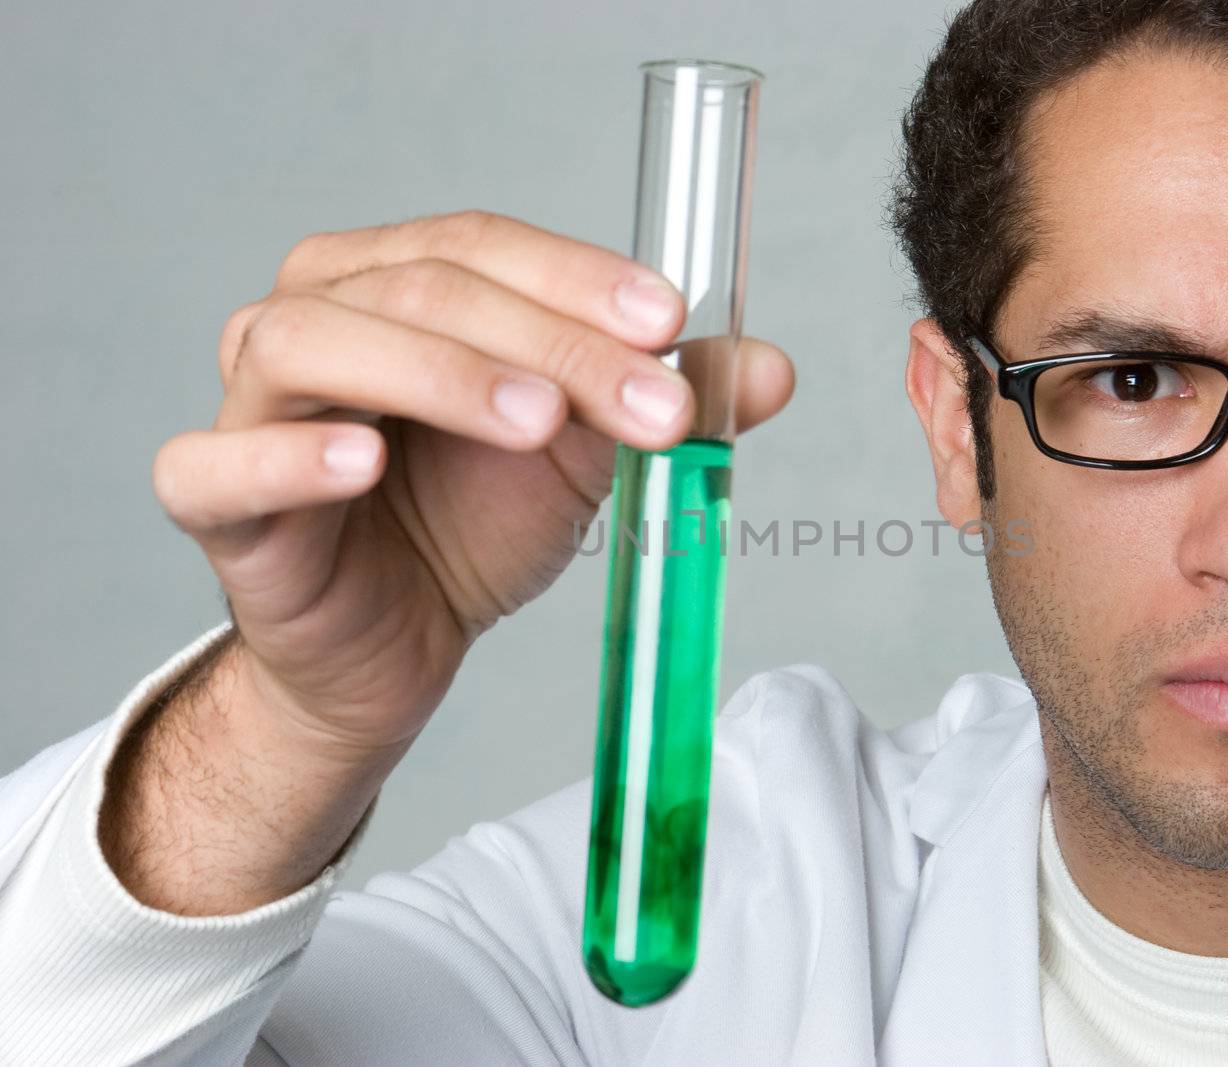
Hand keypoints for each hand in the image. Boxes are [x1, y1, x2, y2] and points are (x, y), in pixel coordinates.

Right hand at [152, 210, 794, 757]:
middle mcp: (314, 315)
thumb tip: (773, 369)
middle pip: (421, 288)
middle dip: (551, 342)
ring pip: (316, 343)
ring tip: (536, 422)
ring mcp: (251, 402)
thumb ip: (666, 401)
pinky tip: (365, 462)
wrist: (400, 641)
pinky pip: (215, 462)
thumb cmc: (473, 521)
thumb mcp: (585, 452)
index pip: (481, 243)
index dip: (578, 277)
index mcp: (396, 281)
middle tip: (649, 408)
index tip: (672, 322)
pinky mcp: (214, 500)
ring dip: (440, 374)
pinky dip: (286, 454)